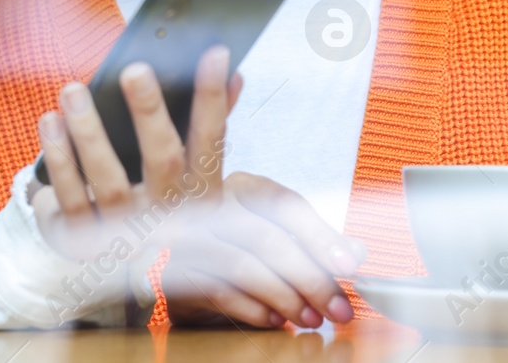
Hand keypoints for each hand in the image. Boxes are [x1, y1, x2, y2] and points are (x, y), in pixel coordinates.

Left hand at [32, 46, 363, 327]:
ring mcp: (127, 234)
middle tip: (133, 69)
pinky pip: (67, 209)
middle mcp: (168, 215)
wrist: (141, 275)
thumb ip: (212, 123)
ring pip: (106, 185)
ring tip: (68, 96)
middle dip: (148, 113)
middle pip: (162, 161)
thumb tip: (231, 72)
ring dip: (86, 138)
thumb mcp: (198, 174)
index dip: (213, 99)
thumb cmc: (169, 204)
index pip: (212, 139)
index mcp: (201, 193)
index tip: (213, 54)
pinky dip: (56, 173)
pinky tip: (48, 135)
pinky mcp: (87, 245)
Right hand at [159, 172, 365, 328]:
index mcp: (240, 186)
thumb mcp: (268, 229)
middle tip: (340, 308)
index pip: (285, 205)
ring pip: (244, 267)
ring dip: (284, 298)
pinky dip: (252, 310)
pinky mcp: (170, 269)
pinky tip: (275, 321)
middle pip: (268, 239)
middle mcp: (209, 204)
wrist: (151, 247)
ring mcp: (186, 236)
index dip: (321, 235)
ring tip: (311, 319)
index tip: (350, 265)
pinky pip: (218, 292)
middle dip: (310, 278)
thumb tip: (356, 251)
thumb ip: (311, 238)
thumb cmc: (223, 240)